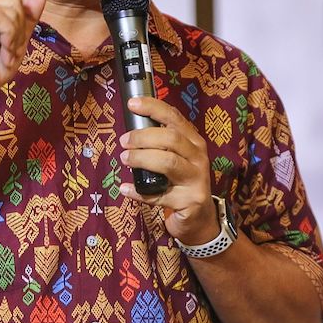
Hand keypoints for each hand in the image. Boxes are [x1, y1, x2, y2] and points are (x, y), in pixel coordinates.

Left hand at [119, 96, 218, 244]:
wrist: (199, 218)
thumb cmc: (181, 182)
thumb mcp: (177, 159)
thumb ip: (160, 144)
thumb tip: (129, 130)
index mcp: (194, 142)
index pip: (175, 118)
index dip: (153, 108)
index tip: (132, 104)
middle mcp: (199, 158)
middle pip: (171, 139)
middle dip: (143, 137)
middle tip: (123, 141)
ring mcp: (196, 180)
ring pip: (168, 163)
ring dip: (142, 159)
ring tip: (125, 159)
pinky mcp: (189, 201)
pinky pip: (159, 195)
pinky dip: (138, 192)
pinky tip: (125, 188)